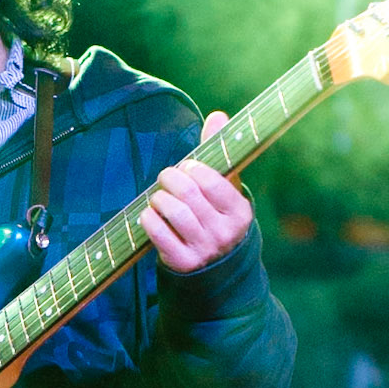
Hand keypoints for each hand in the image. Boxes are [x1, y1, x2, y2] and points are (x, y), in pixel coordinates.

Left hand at [140, 110, 253, 272]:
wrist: (216, 272)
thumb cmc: (217, 220)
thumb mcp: (225, 192)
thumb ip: (220, 155)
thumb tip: (218, 116)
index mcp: (240, 213)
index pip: (213, 181)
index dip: (193, 169)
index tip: (186, 167)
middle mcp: (224, 233)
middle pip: (189, 194)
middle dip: (171, 179)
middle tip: (166, 176)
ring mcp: (204, 250)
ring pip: (173, 212)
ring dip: (159, 198)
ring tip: (158, 196)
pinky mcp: (183, 264)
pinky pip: (158, 232)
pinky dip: (148, 218)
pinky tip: (150, 215)